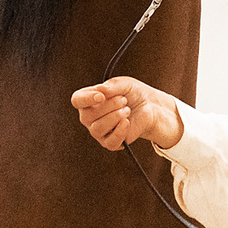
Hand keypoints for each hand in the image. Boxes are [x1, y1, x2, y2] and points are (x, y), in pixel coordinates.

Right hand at [69, 77, 185, 151]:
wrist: (149, 107)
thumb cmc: (132, 94)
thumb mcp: (124, 84)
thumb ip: (111, 86)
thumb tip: (100, 90)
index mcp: (88, 100)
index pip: (77, 100)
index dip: (86, 99)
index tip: (101, 96)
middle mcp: (89, 117)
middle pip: (88, 115)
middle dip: (109, 106)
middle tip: (124, 100)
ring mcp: (98, 131)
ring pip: (98, 128)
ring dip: (115, 117)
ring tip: (127, 110)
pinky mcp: (110, 143)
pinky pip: (110, 141)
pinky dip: (120, 131)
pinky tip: (127, 122)